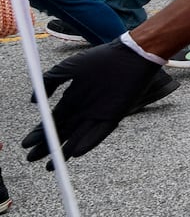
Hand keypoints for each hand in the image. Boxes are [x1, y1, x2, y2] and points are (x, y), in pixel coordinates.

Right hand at [23, 37, 171, 162]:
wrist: (131, 54)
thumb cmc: (101, 58)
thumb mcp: (69, 67)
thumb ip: (50, 80)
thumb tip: (34, 101)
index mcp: (73, 99)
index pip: (53, 121)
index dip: (40, 133)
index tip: (26, 144)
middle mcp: (84, 110)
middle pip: (63, 133)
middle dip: (47, 147)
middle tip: (31, 159)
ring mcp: (99, 114)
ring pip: (78, 138)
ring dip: (65, 151)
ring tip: (50, 165)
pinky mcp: (114, 116)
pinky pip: (100, 133)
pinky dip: (89, 142)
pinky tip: (76, 152)